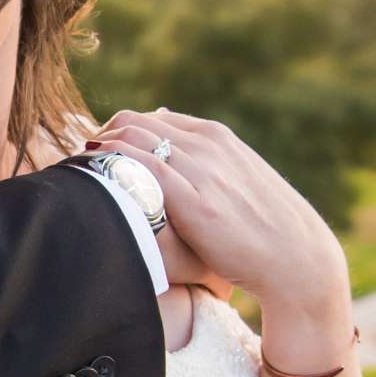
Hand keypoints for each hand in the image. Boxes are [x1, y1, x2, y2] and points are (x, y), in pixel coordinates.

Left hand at [97, 108, 348, 316]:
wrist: (295, 259)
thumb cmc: (263, 226)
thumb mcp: (235, 179)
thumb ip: (202, 158)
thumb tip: (162, 127)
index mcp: (215, 136)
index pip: (150, 117)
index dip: (116, 132)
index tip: (97, 154)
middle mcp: (207, 145)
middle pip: (133, 122)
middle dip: (101, 138)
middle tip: (81, 165)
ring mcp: (201, 170)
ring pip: (132, 140)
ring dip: (99, 153)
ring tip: (79, 176)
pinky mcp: (195, 202)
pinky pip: (141, 170)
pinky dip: (113, 169)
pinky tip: (96, 185)